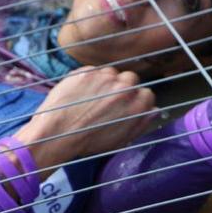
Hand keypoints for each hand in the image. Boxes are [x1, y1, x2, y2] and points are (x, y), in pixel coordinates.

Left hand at [14, 66, 155, 173]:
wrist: (57, 134)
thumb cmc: (89, 142)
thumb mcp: (120, 139)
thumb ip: (140, 123)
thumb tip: (154, 110)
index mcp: (137, 104)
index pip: (146, 94)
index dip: (134, 101)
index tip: (124, 107)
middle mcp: (124, 86)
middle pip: (130, 80)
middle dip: (121, 89)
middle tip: (106, 102)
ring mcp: (104, 76)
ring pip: (111, 73)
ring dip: (104, 83)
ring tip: (90, 99)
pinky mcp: (86, 71)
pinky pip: (92, 72)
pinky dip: (88, 80)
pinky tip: (79, 95)